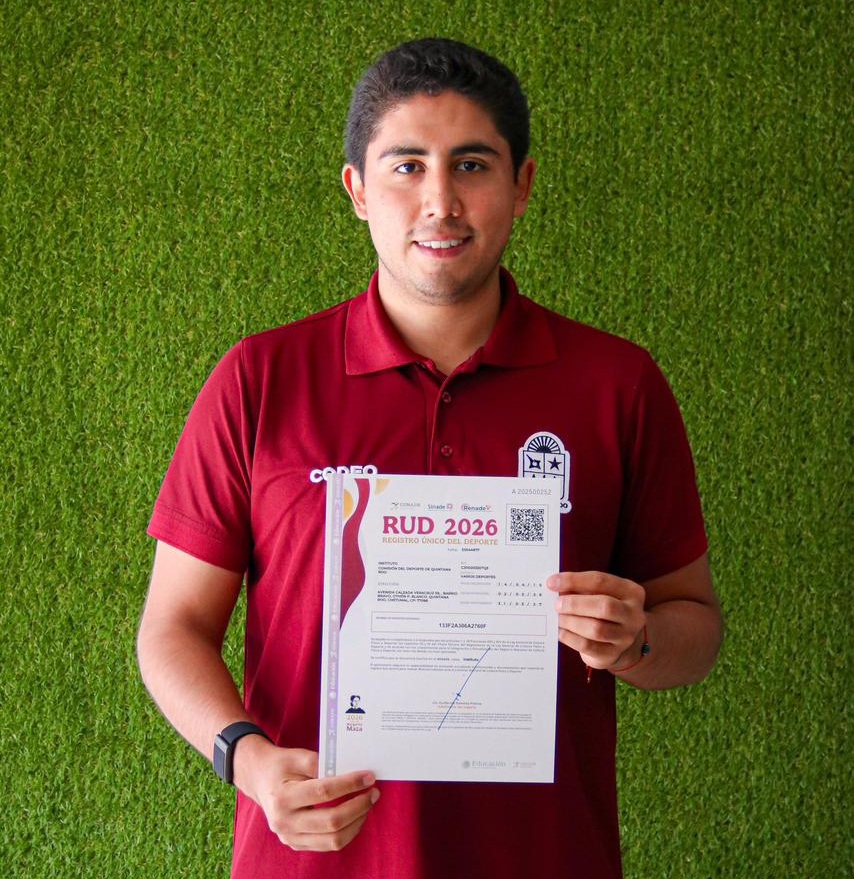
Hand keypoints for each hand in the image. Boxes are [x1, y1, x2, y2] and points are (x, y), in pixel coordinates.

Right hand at [233, 737, 379, 851]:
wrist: (259, 779)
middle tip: (374, 792)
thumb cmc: (280, 765)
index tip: (368, 777)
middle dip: (359, 807)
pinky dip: (347, 832)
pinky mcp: (296, 844)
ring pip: (333, 840)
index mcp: (283, 798)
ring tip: (368, 804)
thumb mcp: (295, 756)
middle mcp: (285, 822)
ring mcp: (290, 837)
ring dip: (357, 822)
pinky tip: (356, 815)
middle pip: (331, 822)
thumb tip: (348, 770)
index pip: (323, 792)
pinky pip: (328, 845)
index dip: (349, 784)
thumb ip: (319, 763)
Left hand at [547, 571, 645, 670]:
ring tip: (558, 618)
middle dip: (575, 604)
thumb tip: (555, 585)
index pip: (600, 581)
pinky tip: (560, 631)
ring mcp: (626, 637)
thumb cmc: (604, 611)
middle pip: (604, 606)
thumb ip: (581, 588)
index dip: (574, 580)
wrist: (618, 641)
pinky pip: (588, 646)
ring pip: (596, 629)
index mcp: (631, 592)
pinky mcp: (613, 654)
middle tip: (556, 604)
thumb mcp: (598, 594)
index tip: (552, 582)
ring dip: (572, 621)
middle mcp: (634, 615)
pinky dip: (570, 637)